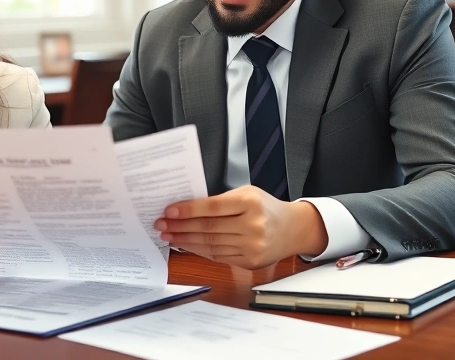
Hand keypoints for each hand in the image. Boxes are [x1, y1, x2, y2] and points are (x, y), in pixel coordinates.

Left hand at [155, 185, 327, 268]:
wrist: (294, 229)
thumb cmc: (265, 207)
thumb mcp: (247, 194)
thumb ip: (221, 201)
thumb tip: (186, 209)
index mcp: (250, 202)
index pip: (212, 208)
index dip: (188, 210)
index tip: (169, 211)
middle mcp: (253, 226)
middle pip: (208, 228)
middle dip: (180, 227)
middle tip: (161, 224)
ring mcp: (252, 246)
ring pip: (210, 244)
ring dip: (185, 240)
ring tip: (168, 235)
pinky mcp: (250, 262)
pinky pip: (218, 256)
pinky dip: (199, 250)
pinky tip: (186, 244)